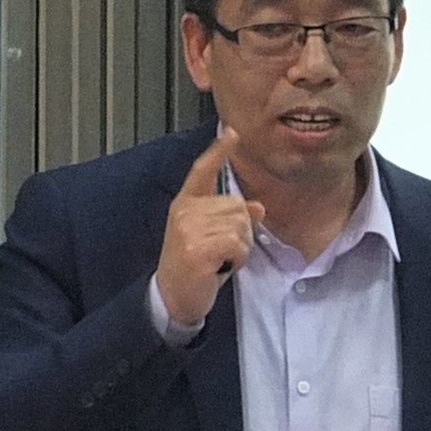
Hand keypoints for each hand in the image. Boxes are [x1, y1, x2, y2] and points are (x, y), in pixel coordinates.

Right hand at [154, 128, 263, 327]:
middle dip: (241, 231)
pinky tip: (221, 267)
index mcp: (185, 203)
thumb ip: (232, 219)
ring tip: (220, 260)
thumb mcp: (212, 238)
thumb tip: (258, 206)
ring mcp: (189, 228)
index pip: (202, 170)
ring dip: (240, 247)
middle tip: (223, 251)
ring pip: (240, 225)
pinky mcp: (197, 248)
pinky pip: (237, 244)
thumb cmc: (194, 267)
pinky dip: (237, 259)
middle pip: (237, 205)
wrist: (172, 297)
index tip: (232, 133)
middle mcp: (185, 210)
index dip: (219, 152)